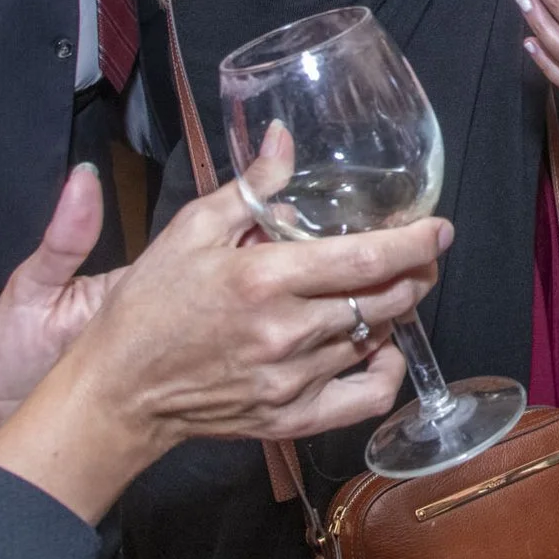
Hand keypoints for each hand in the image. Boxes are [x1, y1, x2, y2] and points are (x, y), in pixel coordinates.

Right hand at [0, 129, 448, 521]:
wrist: (118, 389)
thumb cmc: (150, 304)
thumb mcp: (193, 229)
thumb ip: (252, 187)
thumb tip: (285, 140)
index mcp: (265, 280)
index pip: (365, 260)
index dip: (414, 243)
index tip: (440, 229)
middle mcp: (287, 333)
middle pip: (384, 301)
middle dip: (415, 273)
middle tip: (419, 255)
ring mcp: (292, 381)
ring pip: (374, 340)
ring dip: (391, 312)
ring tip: (385, 289)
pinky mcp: (290, 418)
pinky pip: (364, 400)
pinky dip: (385, 373)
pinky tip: (381, 350)